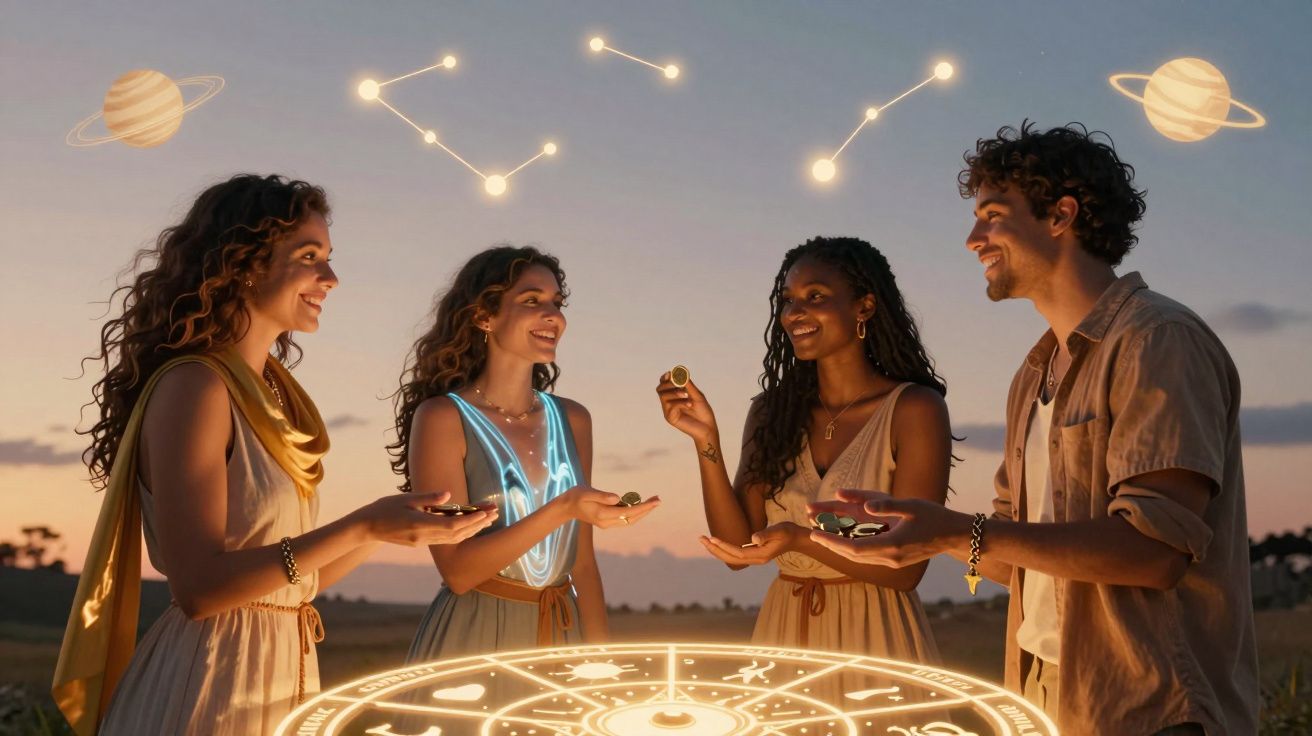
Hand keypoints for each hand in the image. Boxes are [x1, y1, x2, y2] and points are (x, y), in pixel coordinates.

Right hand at [353, 491, 497, 546]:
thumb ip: (428, 497)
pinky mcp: (422, 542)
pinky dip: (461, 533)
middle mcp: (424, 536)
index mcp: (420, 524)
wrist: (368, 527)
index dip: (471, 519)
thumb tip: (449, 495)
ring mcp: (423, 542)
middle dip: (478, 524)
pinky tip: (470, 526)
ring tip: (488, 520)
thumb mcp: (406, 498)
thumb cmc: (385, 508)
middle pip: (458, 533)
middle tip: (495, 513)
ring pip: (454, 539)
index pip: (452, 524)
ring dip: (472, 530)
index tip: (485, 512)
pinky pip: (446, 540)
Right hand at [558, 486, 660, 528]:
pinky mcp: (607, 522)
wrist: (567, 506)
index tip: (655, 502)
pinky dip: (635, 512)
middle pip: (632, 518)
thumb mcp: (586, 492)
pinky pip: (625, 518)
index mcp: (602, 515)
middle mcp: (606, 522)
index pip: (628, 512)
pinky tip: (641, 503)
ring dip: (642, 512)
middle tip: (659, 500)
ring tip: (654, 500)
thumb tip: (618, 498)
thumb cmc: (576, 496)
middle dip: (646, 510)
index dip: (643, 507)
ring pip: (630, 520)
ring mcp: (607, 524)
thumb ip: (602, 495)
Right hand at [656, 373, 717, 442]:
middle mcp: (669, 402)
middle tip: (678, 383)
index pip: (664, 383)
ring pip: (663, 396)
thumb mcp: (696, 395)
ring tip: (686, 395)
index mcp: (674, 395)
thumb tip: (680, 371)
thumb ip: (688, 385)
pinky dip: (680, 402)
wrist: (708, 427)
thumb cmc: (703, 411)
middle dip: (668, 384)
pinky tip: (690, 404)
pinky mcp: (670, 418)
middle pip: (660, 389)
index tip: (670, 374)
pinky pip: (670, 406)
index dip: (665, 378)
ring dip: (674, 392)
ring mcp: (668, 410)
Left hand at [700, 522, 801, 565]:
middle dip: (715, 550)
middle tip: (701, 539)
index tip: (712, 538)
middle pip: (731, 558)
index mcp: (761, 555)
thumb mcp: (779, 530)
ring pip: (731, 558)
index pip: (738, 554)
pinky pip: (735, 554)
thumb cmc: (788, 532)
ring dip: (717, 550)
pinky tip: (716, 543)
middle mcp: (756, 559)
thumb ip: (766, 534)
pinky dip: (724, 549)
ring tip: (704, 540)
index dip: (724, 546)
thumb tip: (752, 539)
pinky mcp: (753, 553)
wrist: (796, 538)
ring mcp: (754, 557)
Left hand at [807, 490, 968, 567]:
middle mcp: (890, 558)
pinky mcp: (896, 561)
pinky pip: (869, 556)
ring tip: (824, 535)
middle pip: (853, 555)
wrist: (954, 535)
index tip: (814, 533)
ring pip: (860, 558)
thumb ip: (887, 505)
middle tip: (813, 533)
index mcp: (892, 545)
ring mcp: (893, 562)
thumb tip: (866, 506)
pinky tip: (845, 539)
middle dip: (831, 544)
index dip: (832, 541)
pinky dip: (854, 548)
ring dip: (841, 547)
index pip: (853, 548)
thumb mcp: (911, 505)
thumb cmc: (934, 517)